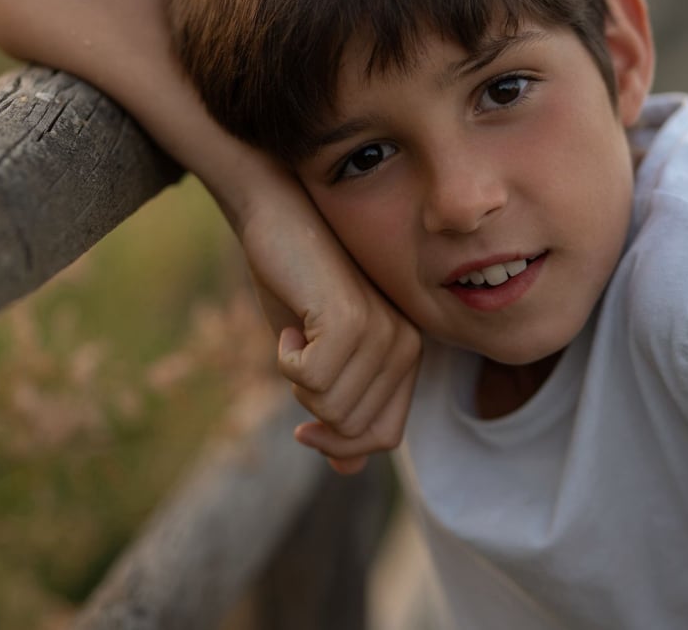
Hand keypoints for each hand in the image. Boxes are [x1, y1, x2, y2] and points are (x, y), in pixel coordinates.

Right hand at [240, 197, 420, 474]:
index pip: (384, 437)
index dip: (339, 443)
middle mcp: (406, 346)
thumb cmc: (296, 285)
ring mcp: (384, 333)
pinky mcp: (353, 320)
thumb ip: (338, 406)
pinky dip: (285, 357)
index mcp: (407, 357)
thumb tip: (349, 469)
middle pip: (352, 429)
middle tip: (300, 351)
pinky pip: (308, 379)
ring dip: (295, 379)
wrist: (280, 218)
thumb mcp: (316, 357)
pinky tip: (291, 319)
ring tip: (298, 330)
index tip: (303, 426)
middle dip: (310, 404)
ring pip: (329, 408)